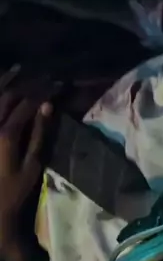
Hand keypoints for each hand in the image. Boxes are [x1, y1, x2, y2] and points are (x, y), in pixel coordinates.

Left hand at [0, 68, 54, 260]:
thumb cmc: (13, 191)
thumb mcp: (32, 165)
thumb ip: (40, 134)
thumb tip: (48, 106)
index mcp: (7, 134)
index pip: (28, 104)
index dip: (44, 90)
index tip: (59, 83)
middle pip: (9, 95)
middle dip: (28, 82)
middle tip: (44, 75)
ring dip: (6, 80)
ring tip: (19, 69)